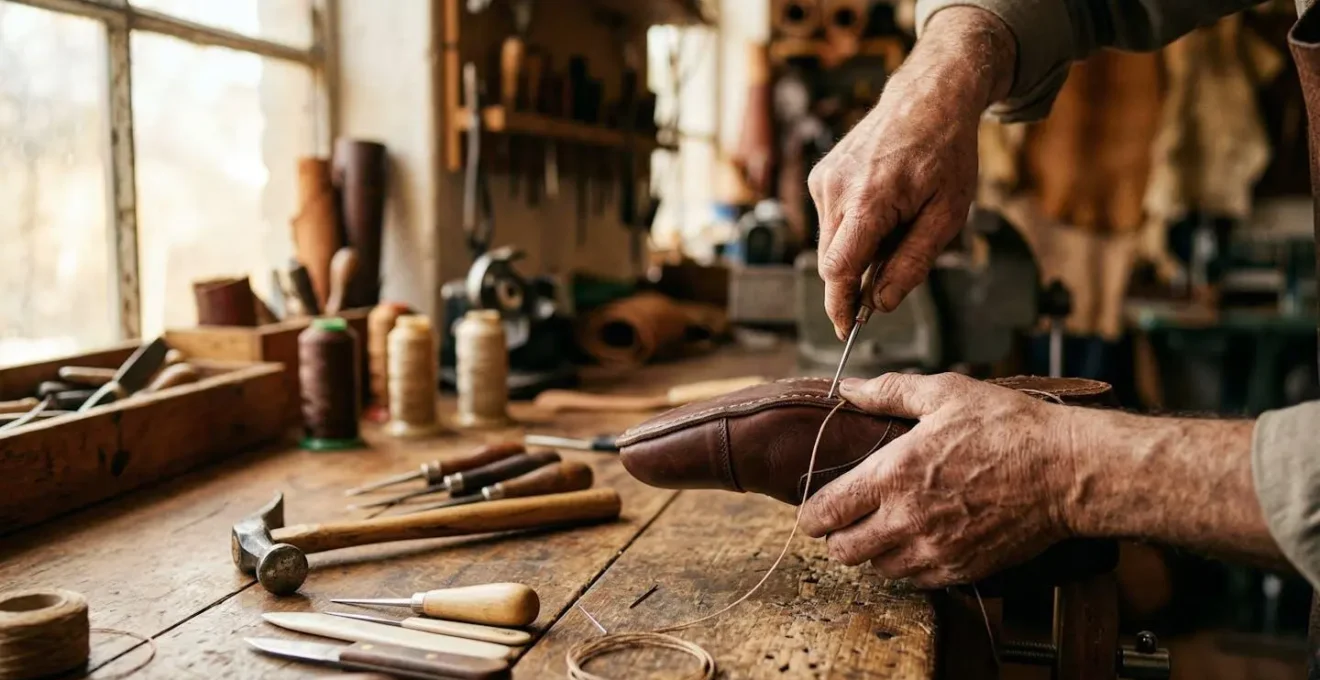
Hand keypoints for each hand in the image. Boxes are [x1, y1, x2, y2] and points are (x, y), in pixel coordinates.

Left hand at [799, 373, 1076, 587]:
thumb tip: (847, 387)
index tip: (813, 509)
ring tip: (885, 527)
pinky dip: (907, 565)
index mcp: (893, 475)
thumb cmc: (1009, 428)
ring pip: (876, 568)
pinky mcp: (961, 570)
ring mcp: (934, 550)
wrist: (1067, 472)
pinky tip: (918, 540)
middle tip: (846, 520)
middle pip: (842, 551)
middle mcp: (906, 520)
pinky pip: (914, 580)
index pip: (825, 513)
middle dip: (836, 537)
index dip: (811, 515)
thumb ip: (888, 392)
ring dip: (872, 552)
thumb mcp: (945, 394)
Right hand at [809, 7, 1015, 337]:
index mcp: (869, 200)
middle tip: (891, 276)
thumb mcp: (947, 215)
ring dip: (857, 251)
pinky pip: (831, 221)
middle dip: (856, 280)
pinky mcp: (820, 176)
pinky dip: (852, 229)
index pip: (838, 270)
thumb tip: (882, 304)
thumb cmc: (945, 153)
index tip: (846, 330)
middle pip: (832, 262)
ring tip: (896, 226)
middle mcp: (836, 189)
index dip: (841, 305)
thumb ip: (912, 263)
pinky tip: (881, 208)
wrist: (928, 98)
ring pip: (830, 244)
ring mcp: (824, 180)